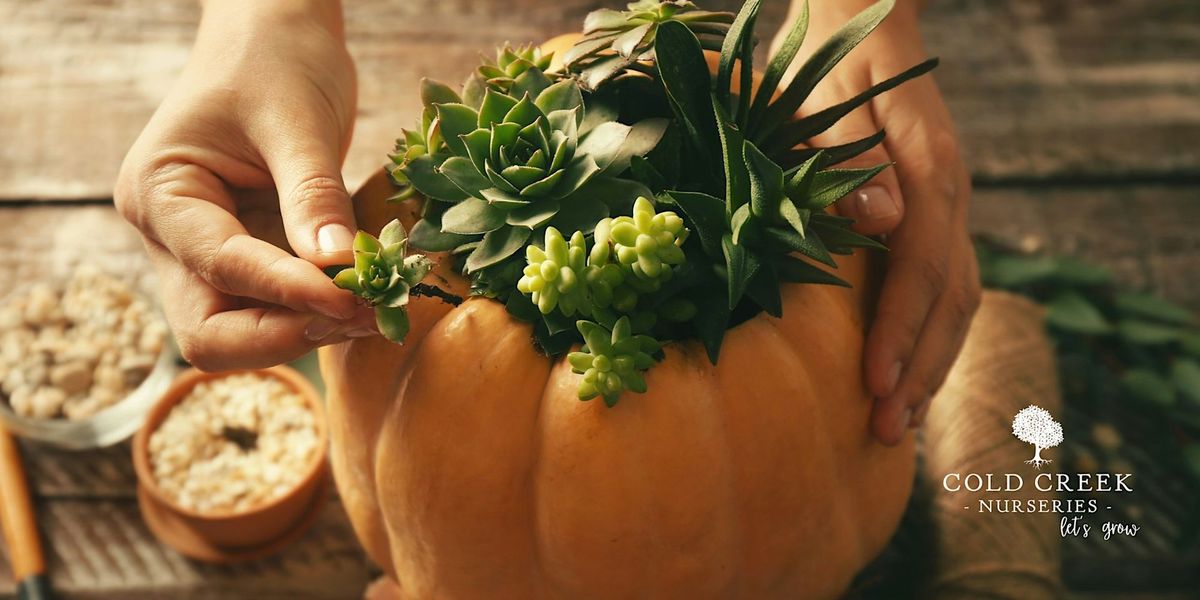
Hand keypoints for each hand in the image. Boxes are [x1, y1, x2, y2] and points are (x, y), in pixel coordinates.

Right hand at [116, 0, 372, 370]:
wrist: (275, 37)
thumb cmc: (275, 59)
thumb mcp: (297, 119)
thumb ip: (313, 195)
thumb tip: (336, 267)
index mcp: (160, 195)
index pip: (220, 267)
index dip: (287, 292)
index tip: (352, 300)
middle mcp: (171, 238)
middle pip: (209, 332)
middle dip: (285, 333)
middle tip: (363, 314)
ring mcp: (207, 254)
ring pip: (241, 333)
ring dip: (307, 331)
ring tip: (376, 307)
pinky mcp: (250, 257)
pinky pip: (276, 308)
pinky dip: (319, 313)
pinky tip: (369, 296)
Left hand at [781, 0, 981, 444]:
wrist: (863, 34)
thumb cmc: (834, 69)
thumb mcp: (830, 99)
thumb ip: (856, 159)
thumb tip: (881, 221)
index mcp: (928, 170)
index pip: (920, 266)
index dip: (898, 329)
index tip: (872, 383)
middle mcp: (949, 198)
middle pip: (949, 299)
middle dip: (919, 369)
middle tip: (885, 429)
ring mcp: (949, 212)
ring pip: (958, 304)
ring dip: (930, 367)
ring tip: (897, 425)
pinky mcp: (936, 224)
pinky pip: (946, 293)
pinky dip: (930, 342)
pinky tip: (907, 380)